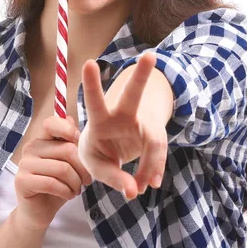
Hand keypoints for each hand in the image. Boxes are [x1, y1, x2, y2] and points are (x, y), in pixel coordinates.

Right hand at [14, 115, 92, 230]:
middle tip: (87, 180)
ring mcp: (24, 164)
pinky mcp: (22, 181)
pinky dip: (66, 192)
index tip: (78, 145)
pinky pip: (52, 183)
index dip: (68, 130)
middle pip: (67, 150)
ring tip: (77, 189)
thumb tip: (71, 119)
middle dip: (83, 168)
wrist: (39, 212)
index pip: (51, 123)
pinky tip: (69, 195)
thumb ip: (69, 143)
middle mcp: (31, 148)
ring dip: (75, 183)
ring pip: (62, 169)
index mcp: (41, 139)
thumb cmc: (57, 185)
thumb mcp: (67, 163)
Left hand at [77, 52, 167, 200]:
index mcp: (99, 120)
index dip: (92, 84)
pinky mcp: (153, 137)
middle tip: (149, 56)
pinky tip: (150, 182)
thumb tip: (133, 191)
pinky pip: (157, 156)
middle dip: (141, 76)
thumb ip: (112, 177)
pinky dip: (153, 171)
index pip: (94, 101)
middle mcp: (122, 116)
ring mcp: (141, 125)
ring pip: (155, 138)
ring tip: (141, 187)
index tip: (89, 63)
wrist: (113, 152)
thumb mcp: (96, 166)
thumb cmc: (98, 153)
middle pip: (133, 95)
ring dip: (151, 163)